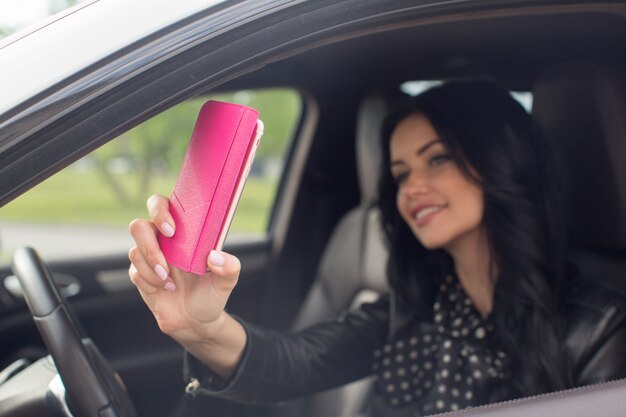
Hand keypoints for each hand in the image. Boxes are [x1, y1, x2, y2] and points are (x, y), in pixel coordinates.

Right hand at [128, 194, 240, 345]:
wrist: (195, 321)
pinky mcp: (140, 274)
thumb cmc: (210, 294)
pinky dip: (150, 282)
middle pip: (139, 226)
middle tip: (167, 262)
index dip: (160, 211)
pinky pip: (134, 272)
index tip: (171, 230)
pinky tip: (166, 288)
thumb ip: (229, 267)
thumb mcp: (226, 281)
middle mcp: (163, 241)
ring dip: (153, 269)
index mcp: (184, 232)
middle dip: (149, 243)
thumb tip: (216, 257)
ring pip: (135, 251)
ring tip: (170, 282)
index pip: (162, 205)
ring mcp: (149, 257)